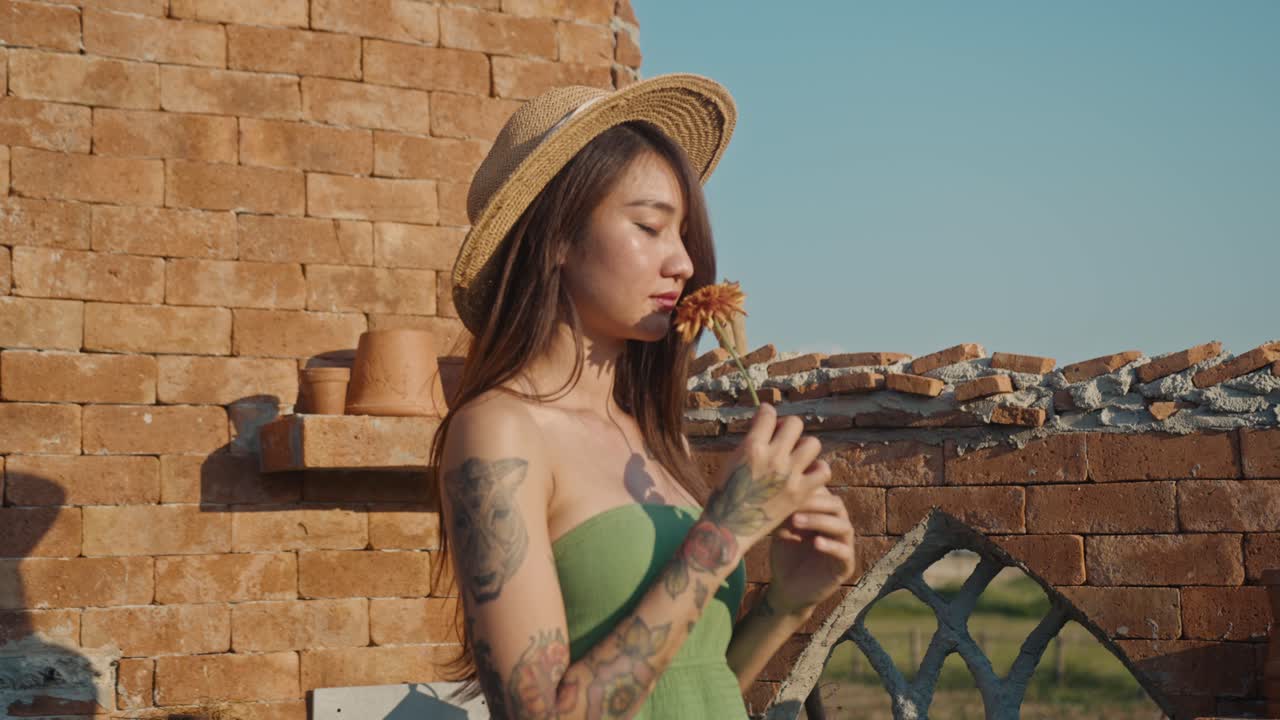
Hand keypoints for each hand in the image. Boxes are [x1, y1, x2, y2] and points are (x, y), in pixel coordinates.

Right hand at [701, 403, 831, 554]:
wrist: (729, 528)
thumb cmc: (726, 493)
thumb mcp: (732, 460)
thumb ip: (750, 442)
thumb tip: (766, 424)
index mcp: (752, 447)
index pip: (768, 413)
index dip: (767, 413)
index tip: (767, 419)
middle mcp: (773, 458)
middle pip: (795, 424)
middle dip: (788, 427)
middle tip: (783, 439)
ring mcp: (789, 476)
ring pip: (813, 444)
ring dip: (805, 447)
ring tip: (797, 457)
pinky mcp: (800, 493)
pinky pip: (823, 471)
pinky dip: (817, 469)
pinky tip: (807, 473)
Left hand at [766, 485, 856, 614]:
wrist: (786, 588)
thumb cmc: (784, 555)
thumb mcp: (783, 529)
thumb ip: (787, 510)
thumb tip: (780, 486)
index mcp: (825, 515)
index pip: (825, 493)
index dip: (810, 488)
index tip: (788, 487)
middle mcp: (838, 527)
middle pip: (837, 505)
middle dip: (815, 502)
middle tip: (793, 502)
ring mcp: (844, 546)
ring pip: (843, 526)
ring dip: (820, 521)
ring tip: (796, 521)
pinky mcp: (845, 566)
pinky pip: (844, 552)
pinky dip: (831, 546)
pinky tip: (816, 543)